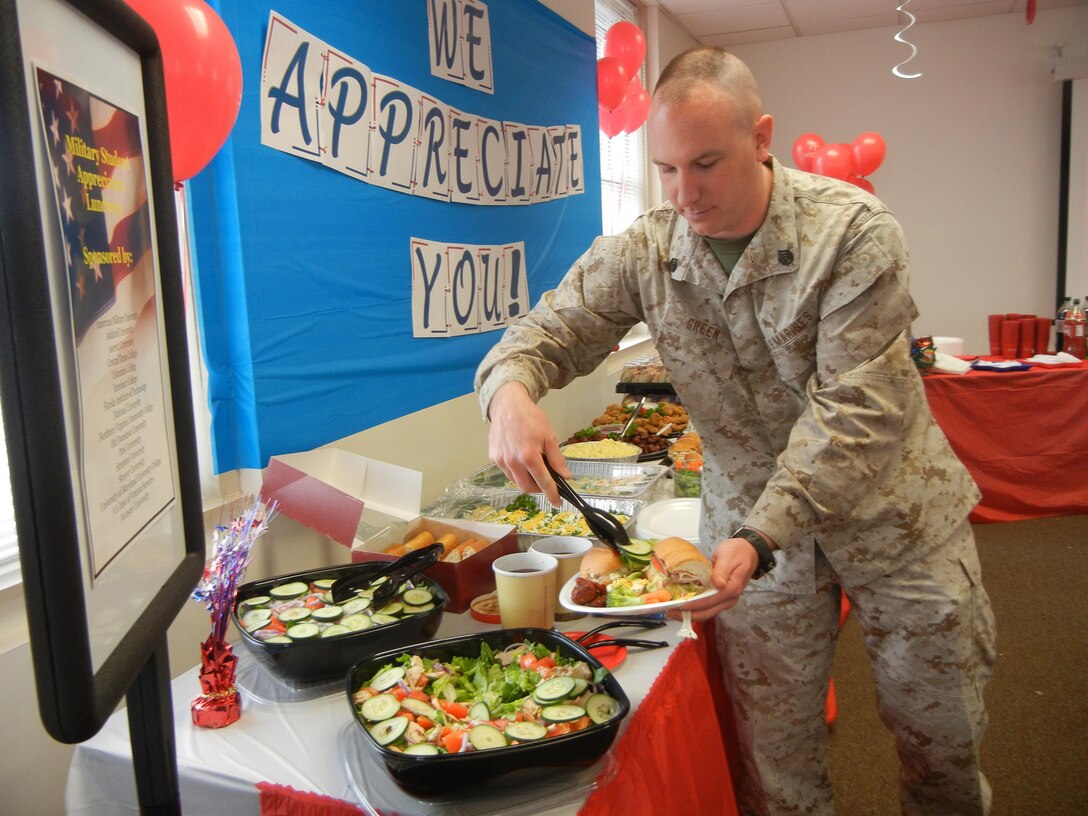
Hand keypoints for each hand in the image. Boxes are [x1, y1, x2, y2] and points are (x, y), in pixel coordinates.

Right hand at [486, 382, 568, 505]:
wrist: (508, 405)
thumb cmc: (530, 418)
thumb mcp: (549, 436)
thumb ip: (557, 459)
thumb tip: (565, 475)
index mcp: (529, 456)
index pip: (543, 483)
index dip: (552, 495)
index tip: (557, 502)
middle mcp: (513, 461)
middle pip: (527, 488)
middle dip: (538, 489)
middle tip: (546, 482)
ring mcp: (501, 460)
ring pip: (516, 481)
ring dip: (527, 480)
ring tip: (533, 468)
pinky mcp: (494, 458)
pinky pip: (507, 472)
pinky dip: (516, 472)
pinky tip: (520, 460)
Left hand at [668, 536, 759, 621]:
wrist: (748, 551)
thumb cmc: (737, 552)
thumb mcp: (728, 556)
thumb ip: (722, 570)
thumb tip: (718, 585)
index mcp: (732, 589)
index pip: (709, 602)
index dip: (693, 605)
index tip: (678, 605)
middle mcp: (730, 599)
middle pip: (706, 613)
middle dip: (687, 615)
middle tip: (669, 612)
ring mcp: (726, 601)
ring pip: (706, 613)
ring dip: (689, 614)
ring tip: (672, 611)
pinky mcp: (721, 599)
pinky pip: (707, 608)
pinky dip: (694, 609)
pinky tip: (682, 607)